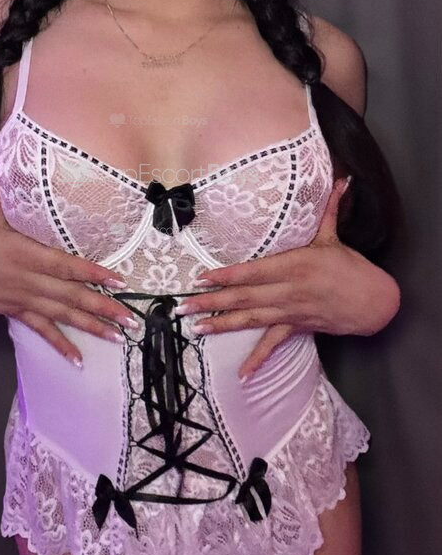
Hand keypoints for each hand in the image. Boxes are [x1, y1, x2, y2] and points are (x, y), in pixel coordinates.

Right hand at [0, 152, 139, 365]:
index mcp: (24, 254)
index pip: (64, 265)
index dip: (91, 273)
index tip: (117, 280)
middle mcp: (28, 280)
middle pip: (71, 296)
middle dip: (103, 308)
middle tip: (131, 319)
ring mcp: (24, 299)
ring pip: (63, 316)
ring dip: (91, 327)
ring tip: (118, 337)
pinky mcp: (17, 312)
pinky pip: (43, 330)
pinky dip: (61, 345)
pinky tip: (79, 360)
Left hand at [175, 178, 399, 379]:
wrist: (373, 302)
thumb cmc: (350, 267)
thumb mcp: (334, 238)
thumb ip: (329, 210)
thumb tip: (340, 180)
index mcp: (294, 265)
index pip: (253, 271)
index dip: (226, 276)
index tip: (201, 278)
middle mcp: (288, 290)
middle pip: (244, 297)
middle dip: (211, 302)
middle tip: (182, 307)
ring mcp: (290, 311)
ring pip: (251, 319)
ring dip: (222, 324)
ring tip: (195, 327)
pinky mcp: (297, 327)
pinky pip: (273, 344)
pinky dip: (258, 359)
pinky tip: (242, 373)